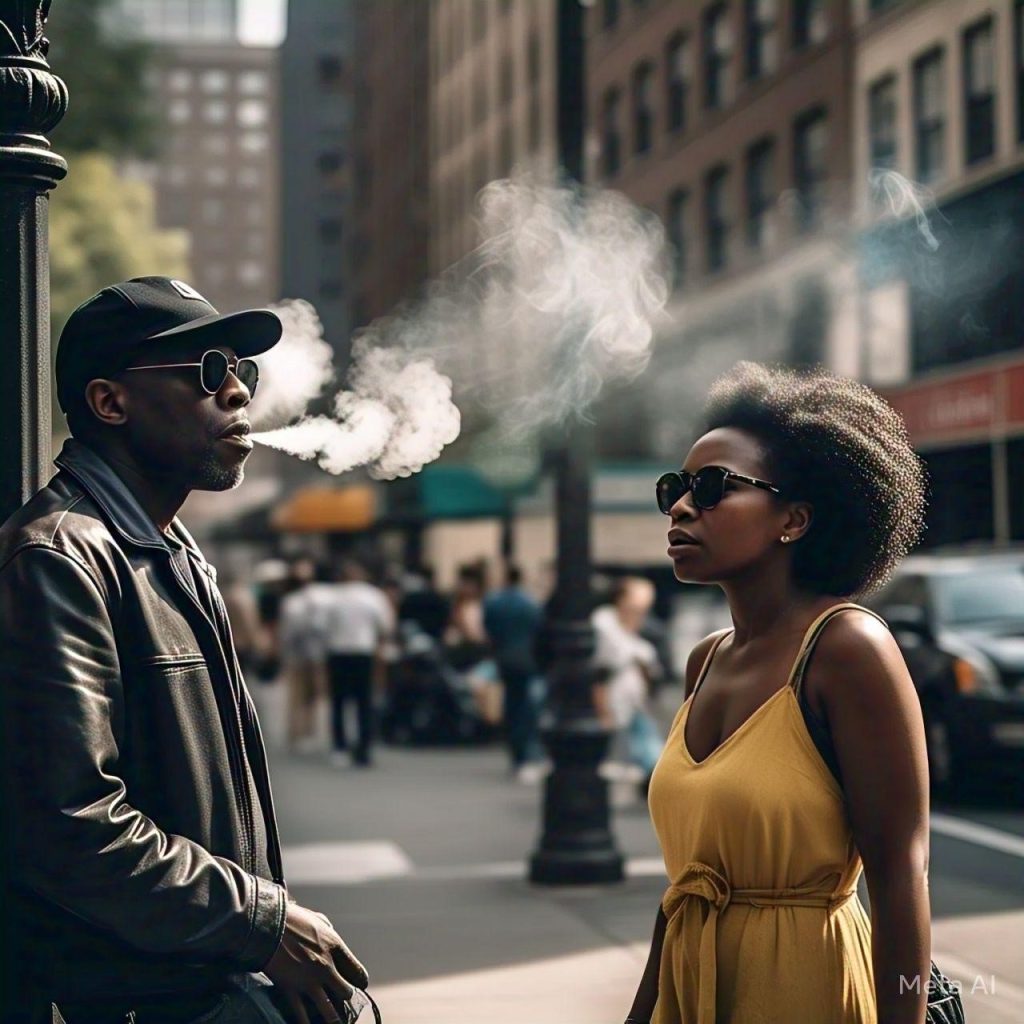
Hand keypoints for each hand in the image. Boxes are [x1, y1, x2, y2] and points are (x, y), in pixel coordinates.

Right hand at [265, 900, 368, 1023]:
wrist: (268, 925)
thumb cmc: (293, 919)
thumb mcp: (318, 920)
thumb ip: (329, 932)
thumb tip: (332, 938)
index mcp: (335, 947)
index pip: (357, 971)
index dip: (360, 981)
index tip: (358, 985)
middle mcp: (326, 967)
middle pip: (345, 993)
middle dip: (345, 999)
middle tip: (342, 1001)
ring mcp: (308, 982)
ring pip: (327, 1010)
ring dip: (332, 1019)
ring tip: (335, 1023)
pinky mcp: (290, 990)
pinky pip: (301, 1015)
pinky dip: (306, 1023)